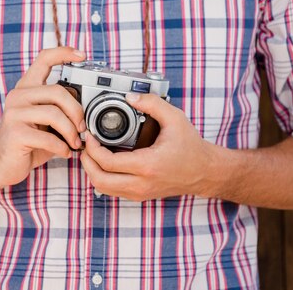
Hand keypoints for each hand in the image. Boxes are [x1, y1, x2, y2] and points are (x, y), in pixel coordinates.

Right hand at [0, 47, 86, 187]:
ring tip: (75, 143)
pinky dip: (62, 147)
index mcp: (26, 89)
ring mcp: (14, 113)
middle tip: (82, 128)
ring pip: (55, 114)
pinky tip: (64, 153)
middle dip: (77, 111)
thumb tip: (89, 110)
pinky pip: (48, 138)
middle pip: (58, 91)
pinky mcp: (15, 133)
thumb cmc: (28, 143)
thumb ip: (60, 110)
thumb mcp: (45, 122)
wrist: (0, 165)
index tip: (82, 56)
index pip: (43, 59)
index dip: (63, 53)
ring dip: (71, 132)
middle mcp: (18, 96)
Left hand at [80, 93, 219, 200]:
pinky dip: (103, 177)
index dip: (92, 148)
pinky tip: (105, 161)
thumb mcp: (175, 118)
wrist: (205, 171)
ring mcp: (140, 192)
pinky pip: (112, 190)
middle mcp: (141, 183)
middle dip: (86, 162)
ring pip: (103, 188)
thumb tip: (130, 96)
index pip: (107, 162)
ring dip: (92, 171)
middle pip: (99, 180)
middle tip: (86, 145)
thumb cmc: (191, 147)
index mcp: (148, 165)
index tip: (90, 135)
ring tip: (92, 152)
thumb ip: (152, 103)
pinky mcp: (140, 195)